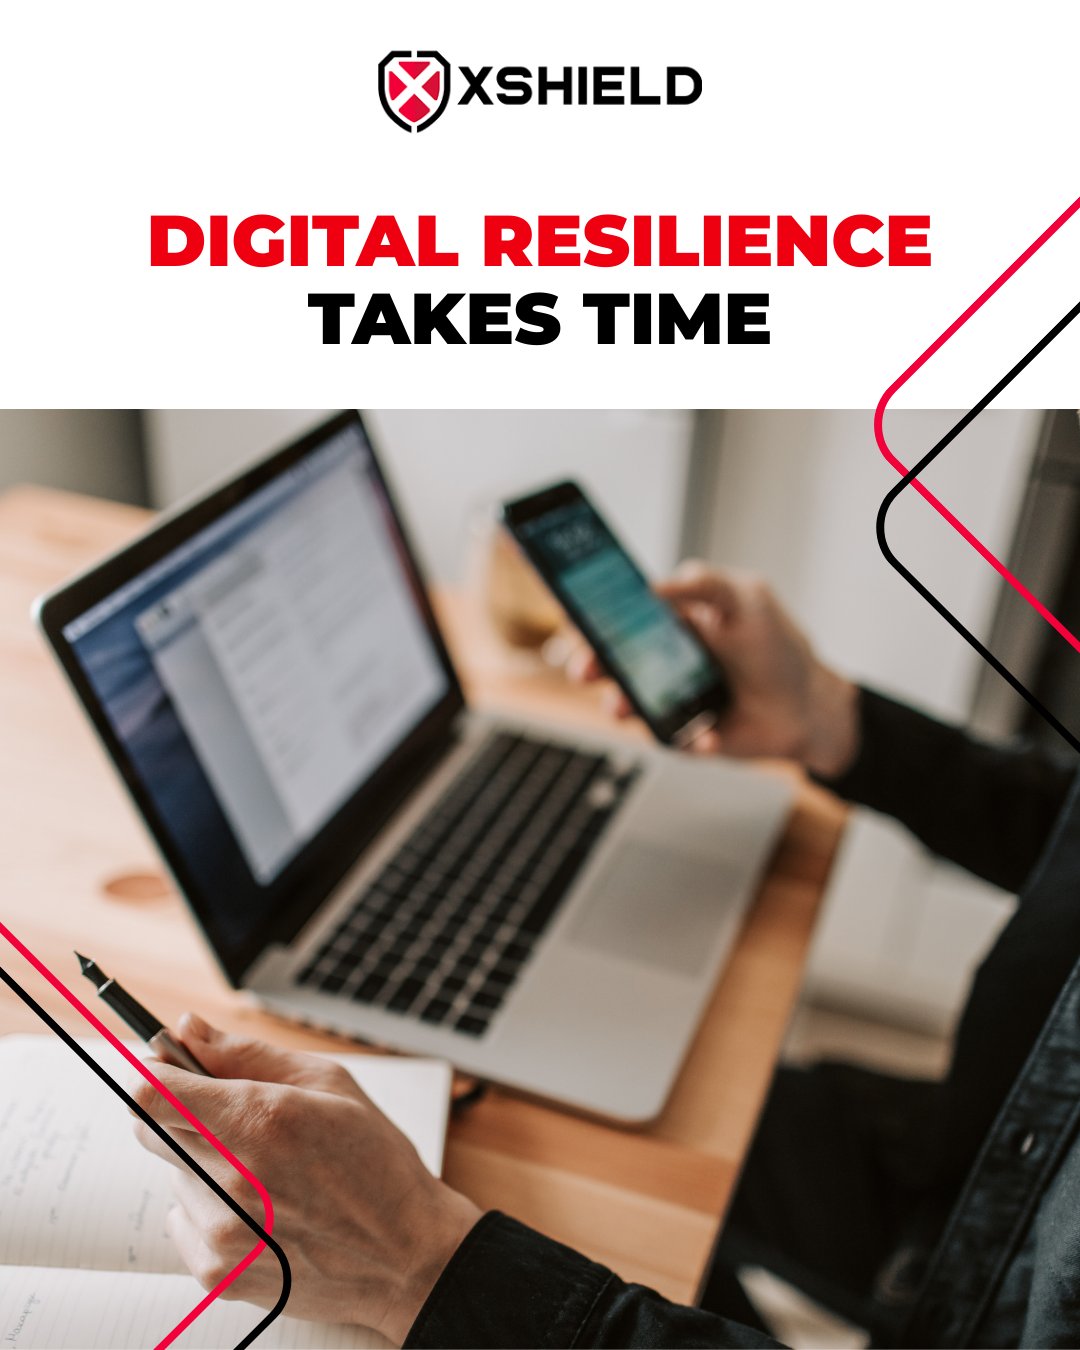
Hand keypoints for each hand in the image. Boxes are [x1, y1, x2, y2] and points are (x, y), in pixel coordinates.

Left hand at [129, 1016, 480, 1345]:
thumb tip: (188, 1028)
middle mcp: (233, 1177)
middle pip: (153, 1130)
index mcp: (261, 1118)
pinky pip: (183, 1222)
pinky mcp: (218, 1272)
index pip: (156, 1091)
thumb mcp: (329, 1084)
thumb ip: (247, 1053)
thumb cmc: (376, 1163)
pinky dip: (211, 1210)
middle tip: (236, 1120)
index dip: (156, 1071)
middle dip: (184, 1114)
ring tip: (268, 1175)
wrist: (405, 1255)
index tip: (166, 1066)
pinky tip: (262, 1211)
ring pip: (175, 1176)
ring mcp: (222, 1231)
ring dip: (206, 1165)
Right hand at [569, 561, 859, 777]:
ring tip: (624, 709)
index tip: (576, 620)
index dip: (593, 617)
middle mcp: (662, 661)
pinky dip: (687, 738)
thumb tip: (653, 585)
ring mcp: (669, 699)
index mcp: (671, 623)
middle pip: (611, 661)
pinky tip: (709, 734)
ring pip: (626, 704)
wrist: (809, 708)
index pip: (620, 615)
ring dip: (621, 706)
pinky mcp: (682, 735)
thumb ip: (704, 583)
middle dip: (591, 664)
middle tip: (585, 669)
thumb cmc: (778, 648)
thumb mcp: (747, 599)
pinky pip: (669, 739)